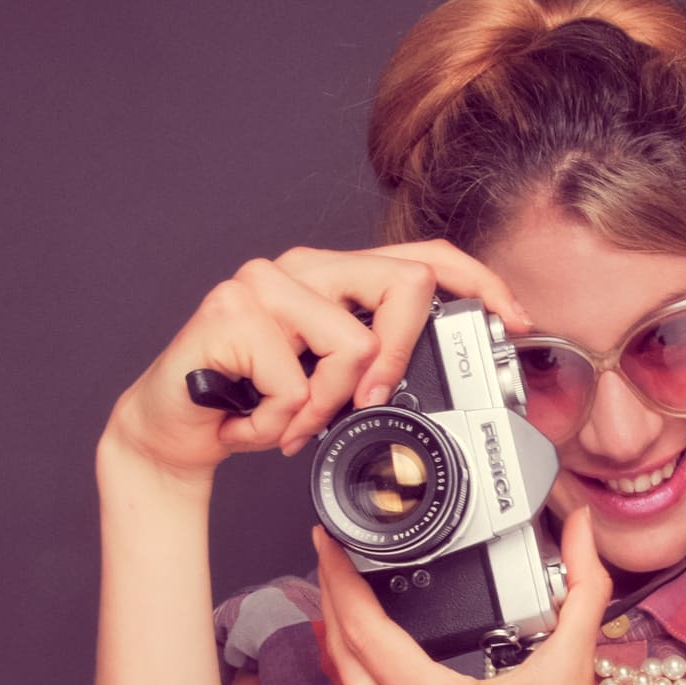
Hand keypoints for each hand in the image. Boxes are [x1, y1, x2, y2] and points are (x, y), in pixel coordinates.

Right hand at [100, 242, 532, 482]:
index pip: (424, 257)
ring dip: (327, 406)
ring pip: (351, 344)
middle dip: (398, 359)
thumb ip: (375, 367)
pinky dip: (282, 421)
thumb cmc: (251, 402)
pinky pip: (296, 383)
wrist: (172, 427)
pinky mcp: (229, 314)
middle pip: (404, 284)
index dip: (480, 281)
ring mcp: (262, 283)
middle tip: (366, 403)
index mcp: (334, 277)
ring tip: (292, 422)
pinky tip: (256, 421)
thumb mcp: (330, 385)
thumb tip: (444, 379)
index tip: (513, 320)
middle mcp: (300, 267)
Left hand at [313, 508, 622, 684]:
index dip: (339, 579)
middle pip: (341, 654)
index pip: (366, 630)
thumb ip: (583, 591)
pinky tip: (371, 661)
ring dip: (342, 640)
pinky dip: (361, 681)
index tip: (330, 543)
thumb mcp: (573, 673)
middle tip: (331, 558)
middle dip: (330, 599)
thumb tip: (583, 531)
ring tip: (347, 600)